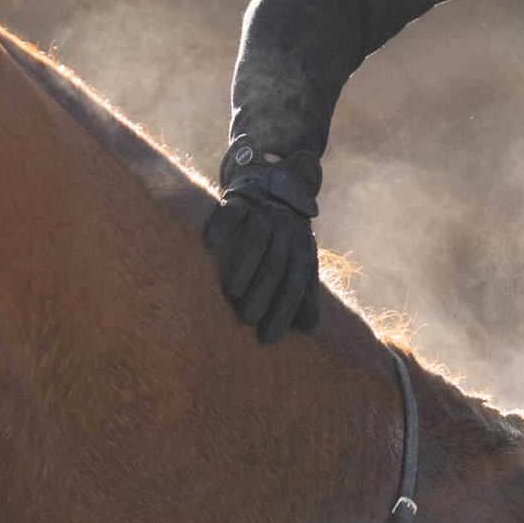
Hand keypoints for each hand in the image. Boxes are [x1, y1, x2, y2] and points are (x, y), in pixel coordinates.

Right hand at [203, 144, 321, 344]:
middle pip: (277, 262)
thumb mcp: (297, 261)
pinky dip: (223, 224)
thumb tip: (311, 327)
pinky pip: (233, 211)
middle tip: (247, 319)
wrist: (272, 185)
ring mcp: (263, 211)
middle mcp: (285, 227)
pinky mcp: (240, 198)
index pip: (295, 282)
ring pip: (257, 238)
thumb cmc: (280, 238)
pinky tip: (212, 242)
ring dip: (244, 265)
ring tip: (231, 292)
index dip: (284, 310)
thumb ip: (302, 291)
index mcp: (301, 246)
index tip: (268, 337)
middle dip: (263, 293)